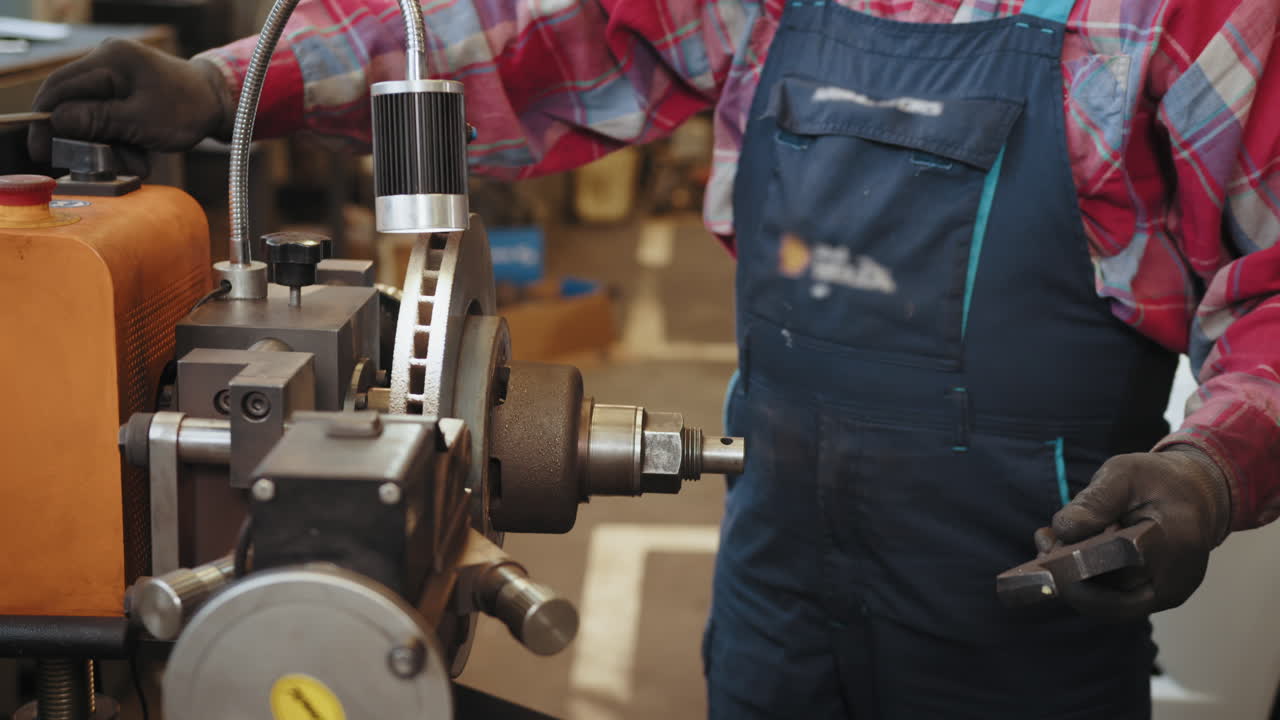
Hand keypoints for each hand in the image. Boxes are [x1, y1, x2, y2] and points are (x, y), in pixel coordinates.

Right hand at [28, 39, 232, 175]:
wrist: (219, 105)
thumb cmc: (188, 110)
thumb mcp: (141, 122)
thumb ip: (97, 120)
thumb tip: (56, 121)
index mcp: (111, 59)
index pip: (60, 87)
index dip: (46, 119)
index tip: (42, 149)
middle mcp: (109, 60)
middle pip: (74, 102)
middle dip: (87, 139)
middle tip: (100, 163)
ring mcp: (117, 74)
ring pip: (92, 115)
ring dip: (109, 146)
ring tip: (136, 162)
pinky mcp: (125, 90)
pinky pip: (109, 117)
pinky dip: (121, 140)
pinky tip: (140, 155)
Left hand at [1033, 447, 1230, 620]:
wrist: (1197, 497)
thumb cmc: (1161, 482)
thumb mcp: (1126, 472)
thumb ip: (1095, 500)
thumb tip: (1064, 530)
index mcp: (1176, 541)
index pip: (1121, 563)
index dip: (1080, 561)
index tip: (1050, 543)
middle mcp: (1175, 580)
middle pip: (1109, 593)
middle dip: (1068, 574)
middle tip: (1044, 543)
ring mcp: (1166, 595)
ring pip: (1107, 603)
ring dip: (1072, 579)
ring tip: (1049, 543)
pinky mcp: (1154, 599)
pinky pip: (1113, 599)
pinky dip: (1086, 581)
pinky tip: (1065, 551)